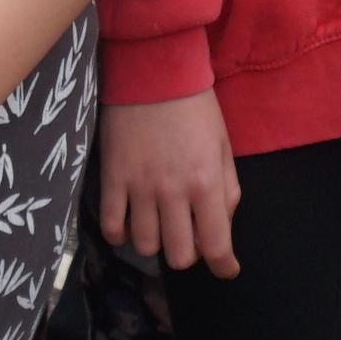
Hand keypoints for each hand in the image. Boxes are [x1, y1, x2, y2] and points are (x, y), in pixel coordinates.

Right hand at [98, 94, 239, 275]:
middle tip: (188, 236)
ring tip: (158, 224)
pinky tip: (128, 222)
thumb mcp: (223, 145)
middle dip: (188, 254)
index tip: (225, 268)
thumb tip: (223, 225)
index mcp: (207, 183)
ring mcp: (140, 187)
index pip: (217, 246)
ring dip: (155, 241)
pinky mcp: (112, 177)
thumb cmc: (194, 107)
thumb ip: (228, 188)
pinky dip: (120, 233)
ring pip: (145, 246)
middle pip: (179, 256)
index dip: (223, 267)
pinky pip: (111, 225)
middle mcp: (174, 192)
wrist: (152, 71)